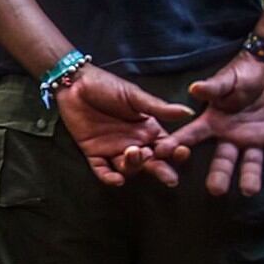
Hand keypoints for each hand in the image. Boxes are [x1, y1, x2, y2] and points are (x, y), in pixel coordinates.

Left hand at [55, 64, 193, 186]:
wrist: (75, 84)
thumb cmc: (107, 86)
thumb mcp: (134, 96)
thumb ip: (158, 108)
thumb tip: (188, 112)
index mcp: (147, 129)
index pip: (166, 146)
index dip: (175, 152)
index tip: (181, 152)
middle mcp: (133, 142)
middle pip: (150, 163)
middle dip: (161, 171)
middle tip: (169, 179)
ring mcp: (113, 149)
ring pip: (128, 168)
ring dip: (134, 166)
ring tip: (134, 152)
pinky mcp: (93, 153)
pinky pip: (102, 171)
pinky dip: (109, 178)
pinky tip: (117, 179)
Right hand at [154, 51, 263, 195]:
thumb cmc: (244, 73)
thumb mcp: (227, 80)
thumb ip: (213, 87)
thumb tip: (195, 88)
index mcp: (214, 123)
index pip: (192, 136)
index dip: (176, 144)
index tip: (161, 154)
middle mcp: (231, 136)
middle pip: (223, 160)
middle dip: (219, 175)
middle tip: (215, 190)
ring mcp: (254, 139)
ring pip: (250, 163)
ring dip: (250, 177)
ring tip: (249, 190)